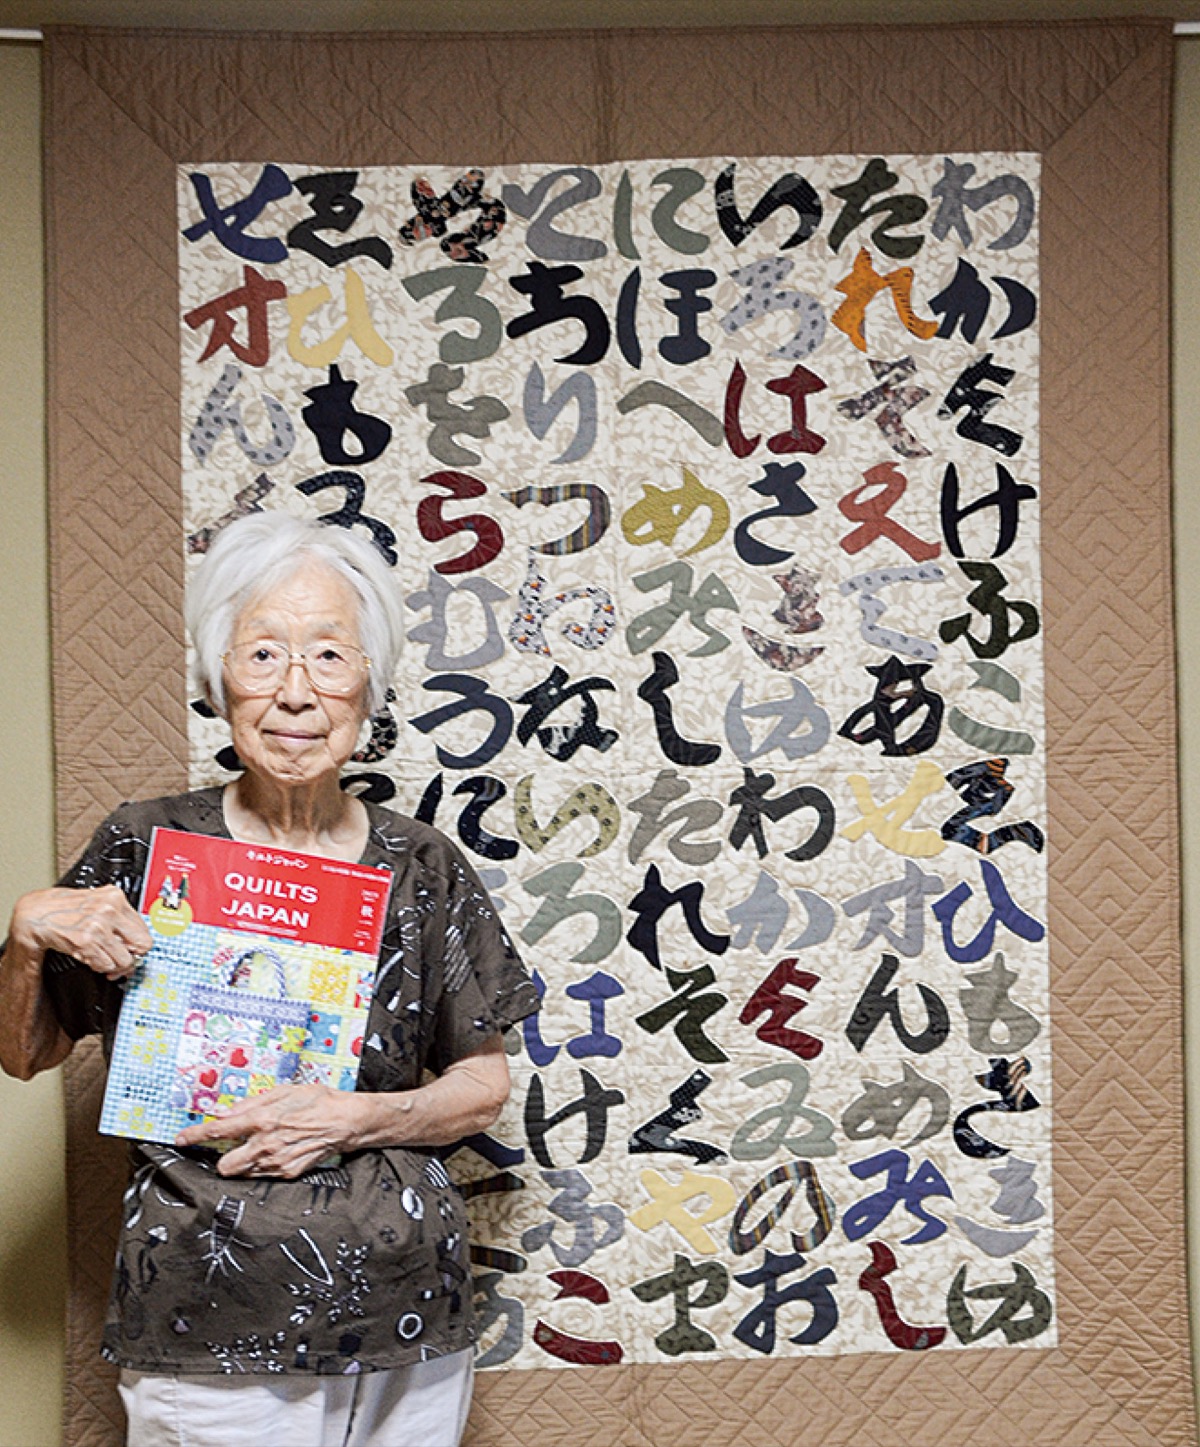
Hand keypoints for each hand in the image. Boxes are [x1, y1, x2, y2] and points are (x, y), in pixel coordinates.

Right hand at [9, 885, 151, 979]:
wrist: (34, 913)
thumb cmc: (63, 908)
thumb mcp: (96, 902)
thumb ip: (117, 916)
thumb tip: (136, 939)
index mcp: (116, 897)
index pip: (144, 928)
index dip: (139, 944)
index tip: (133, 950)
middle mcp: (110, 909)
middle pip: (142, 944)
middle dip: (133, 957)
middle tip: (123, 961)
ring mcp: (99, 925)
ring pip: (124, 959)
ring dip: (114, 965)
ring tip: (103, 960)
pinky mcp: (86, 941)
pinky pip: (106, 964)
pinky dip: (100, 967)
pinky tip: (92, 959)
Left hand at [175, 1083, 364, 1178]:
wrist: (346, 1121)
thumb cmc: (317, 1101)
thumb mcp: (284, 1090)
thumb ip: (251, 1102)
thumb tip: (226, 1111)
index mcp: (262, 1120)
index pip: (219, 1131)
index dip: (196, 1135)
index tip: (181, 1138)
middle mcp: (266, 1144)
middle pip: (225, 1166)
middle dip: (223, 1159)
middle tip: (233, 1147)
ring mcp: (277, 1162)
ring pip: (243, 1173)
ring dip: (244, 1162)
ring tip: (261, 1147)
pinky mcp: (288, 1173)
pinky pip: (263, 1174)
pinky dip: (263, 1166)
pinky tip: (277, 1151)